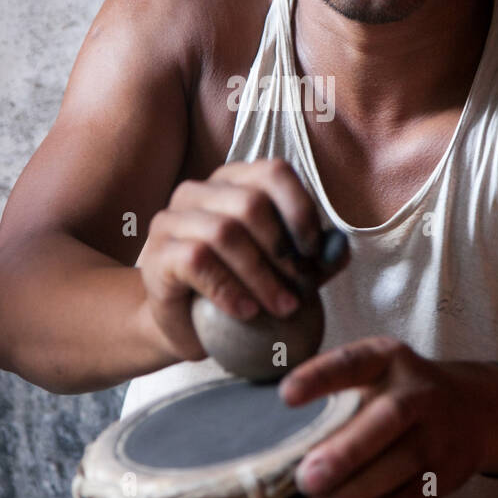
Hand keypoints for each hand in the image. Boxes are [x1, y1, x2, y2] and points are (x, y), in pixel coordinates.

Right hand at [139, 158, 342, 361]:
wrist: (185, 325)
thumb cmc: (238, 288)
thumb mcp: (283, 272)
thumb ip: (312, 259)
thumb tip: (340, 249)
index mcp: (232, 181)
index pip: (274, 172)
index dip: (301, 209)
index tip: (314, 252)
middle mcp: (198, 192)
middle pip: (251, 203)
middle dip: (283, 251)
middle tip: (300, 289)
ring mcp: (171, 220)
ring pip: (224, 232)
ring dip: (262, 276)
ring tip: (282, 307)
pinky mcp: (156, 255)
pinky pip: (196, 261)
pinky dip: (229, 289)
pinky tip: (246, 312)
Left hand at [279, 338, 497, 497]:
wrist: (473, 409)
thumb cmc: (397, 392)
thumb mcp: (374, 372)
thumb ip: (337, 395)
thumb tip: (280, 440)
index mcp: (388, 358)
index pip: (353, 362)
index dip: (320, 377)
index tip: (286, 396)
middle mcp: (418, 392)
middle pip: (388, 419)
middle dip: (346, 453)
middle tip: (305, 480)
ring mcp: (440, 433)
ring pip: (401, 464)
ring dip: (356, 492)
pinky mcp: (450, 472)